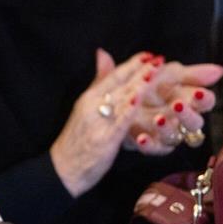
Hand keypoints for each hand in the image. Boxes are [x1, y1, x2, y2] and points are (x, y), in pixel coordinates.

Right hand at [50, 49, 154, 196]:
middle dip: (140, 70)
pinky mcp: (103, 139)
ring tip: (154, 72)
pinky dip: (128, 109)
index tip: (149, 54)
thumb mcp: (85, 108)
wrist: (63, 169)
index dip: (131, 64)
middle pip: (119, 85)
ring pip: (120, 100)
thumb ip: (98, 83)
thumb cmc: (77, 140)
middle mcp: (91, 106)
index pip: (112, 76)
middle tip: (159, 59)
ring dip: (138, 85)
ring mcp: (97, 122)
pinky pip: (118, 122)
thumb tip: (103, 53)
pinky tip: (139, 100)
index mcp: (88, 98)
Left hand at [124, 59, 222, 154]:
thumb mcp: (169, 73)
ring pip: (174, 137)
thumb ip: (192, 74)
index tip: (198, 93)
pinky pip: (152, 149)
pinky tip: (142, 138)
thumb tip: (219, 71)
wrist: (124, 93)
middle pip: (194, 124)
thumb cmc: (152, 82)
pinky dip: (148, 145)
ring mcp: (166, 133)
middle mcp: (181, 120)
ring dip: (167, 129)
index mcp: (190, 101)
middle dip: (188, 115)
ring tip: (158, 119)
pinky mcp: (149, 143)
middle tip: (178, 105)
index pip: (206, 102)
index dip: (204, 99)